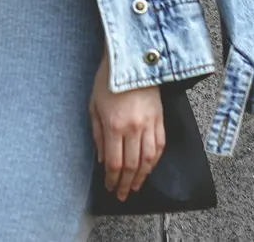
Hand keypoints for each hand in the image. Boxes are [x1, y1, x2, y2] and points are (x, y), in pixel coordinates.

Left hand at [89, 52, 164, 201]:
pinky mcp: (160, 118)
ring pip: (148, 159)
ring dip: (142, 176)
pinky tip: (150, 167)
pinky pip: (160, 145)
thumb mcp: (93, 106)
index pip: (114, 163)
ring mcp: (149, 124)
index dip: (112, 179)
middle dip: (126, 183)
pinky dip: (155, 160)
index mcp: (114, 126)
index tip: (109, 187)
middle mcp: (133, 128)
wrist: (133, 59)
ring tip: (136, 186)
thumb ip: (97, 134)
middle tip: (122, 194)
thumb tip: (101, 159)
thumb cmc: (108, 80)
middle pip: (132, 166)